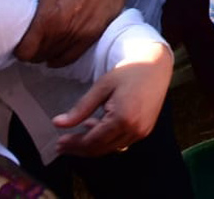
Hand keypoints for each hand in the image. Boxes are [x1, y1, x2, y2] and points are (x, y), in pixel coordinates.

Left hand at [7, 0, 133, 66]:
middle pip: (38, 56)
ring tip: (43, 49)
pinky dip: (60, 59)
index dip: (20, 51)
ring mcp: (77, 35)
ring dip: (46, 55)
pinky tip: (55, 56)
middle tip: (31, 46)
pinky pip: (70, 58)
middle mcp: (61, 31)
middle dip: (32, 53)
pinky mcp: (91, 37)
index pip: (26, 51)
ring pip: (53, 58)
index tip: (20, 45)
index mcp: (47, 18)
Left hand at [53, 43, 173, 156]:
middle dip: (79, 149)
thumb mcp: (102, 86)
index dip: (73, 144)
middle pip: (100, 149)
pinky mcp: (145, 130)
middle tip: (61, 145)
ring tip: (76, 135)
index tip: (58, 143)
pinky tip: (96, 127)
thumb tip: (58, 123)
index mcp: (122, 118)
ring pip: (110, 148)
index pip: (92, 141)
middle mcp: (134, 129)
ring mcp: (142, 131)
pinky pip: (121, 142)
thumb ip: (80, 108)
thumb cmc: (129, 72)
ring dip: (92, 145)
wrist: (156, 65)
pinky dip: (106, 140)